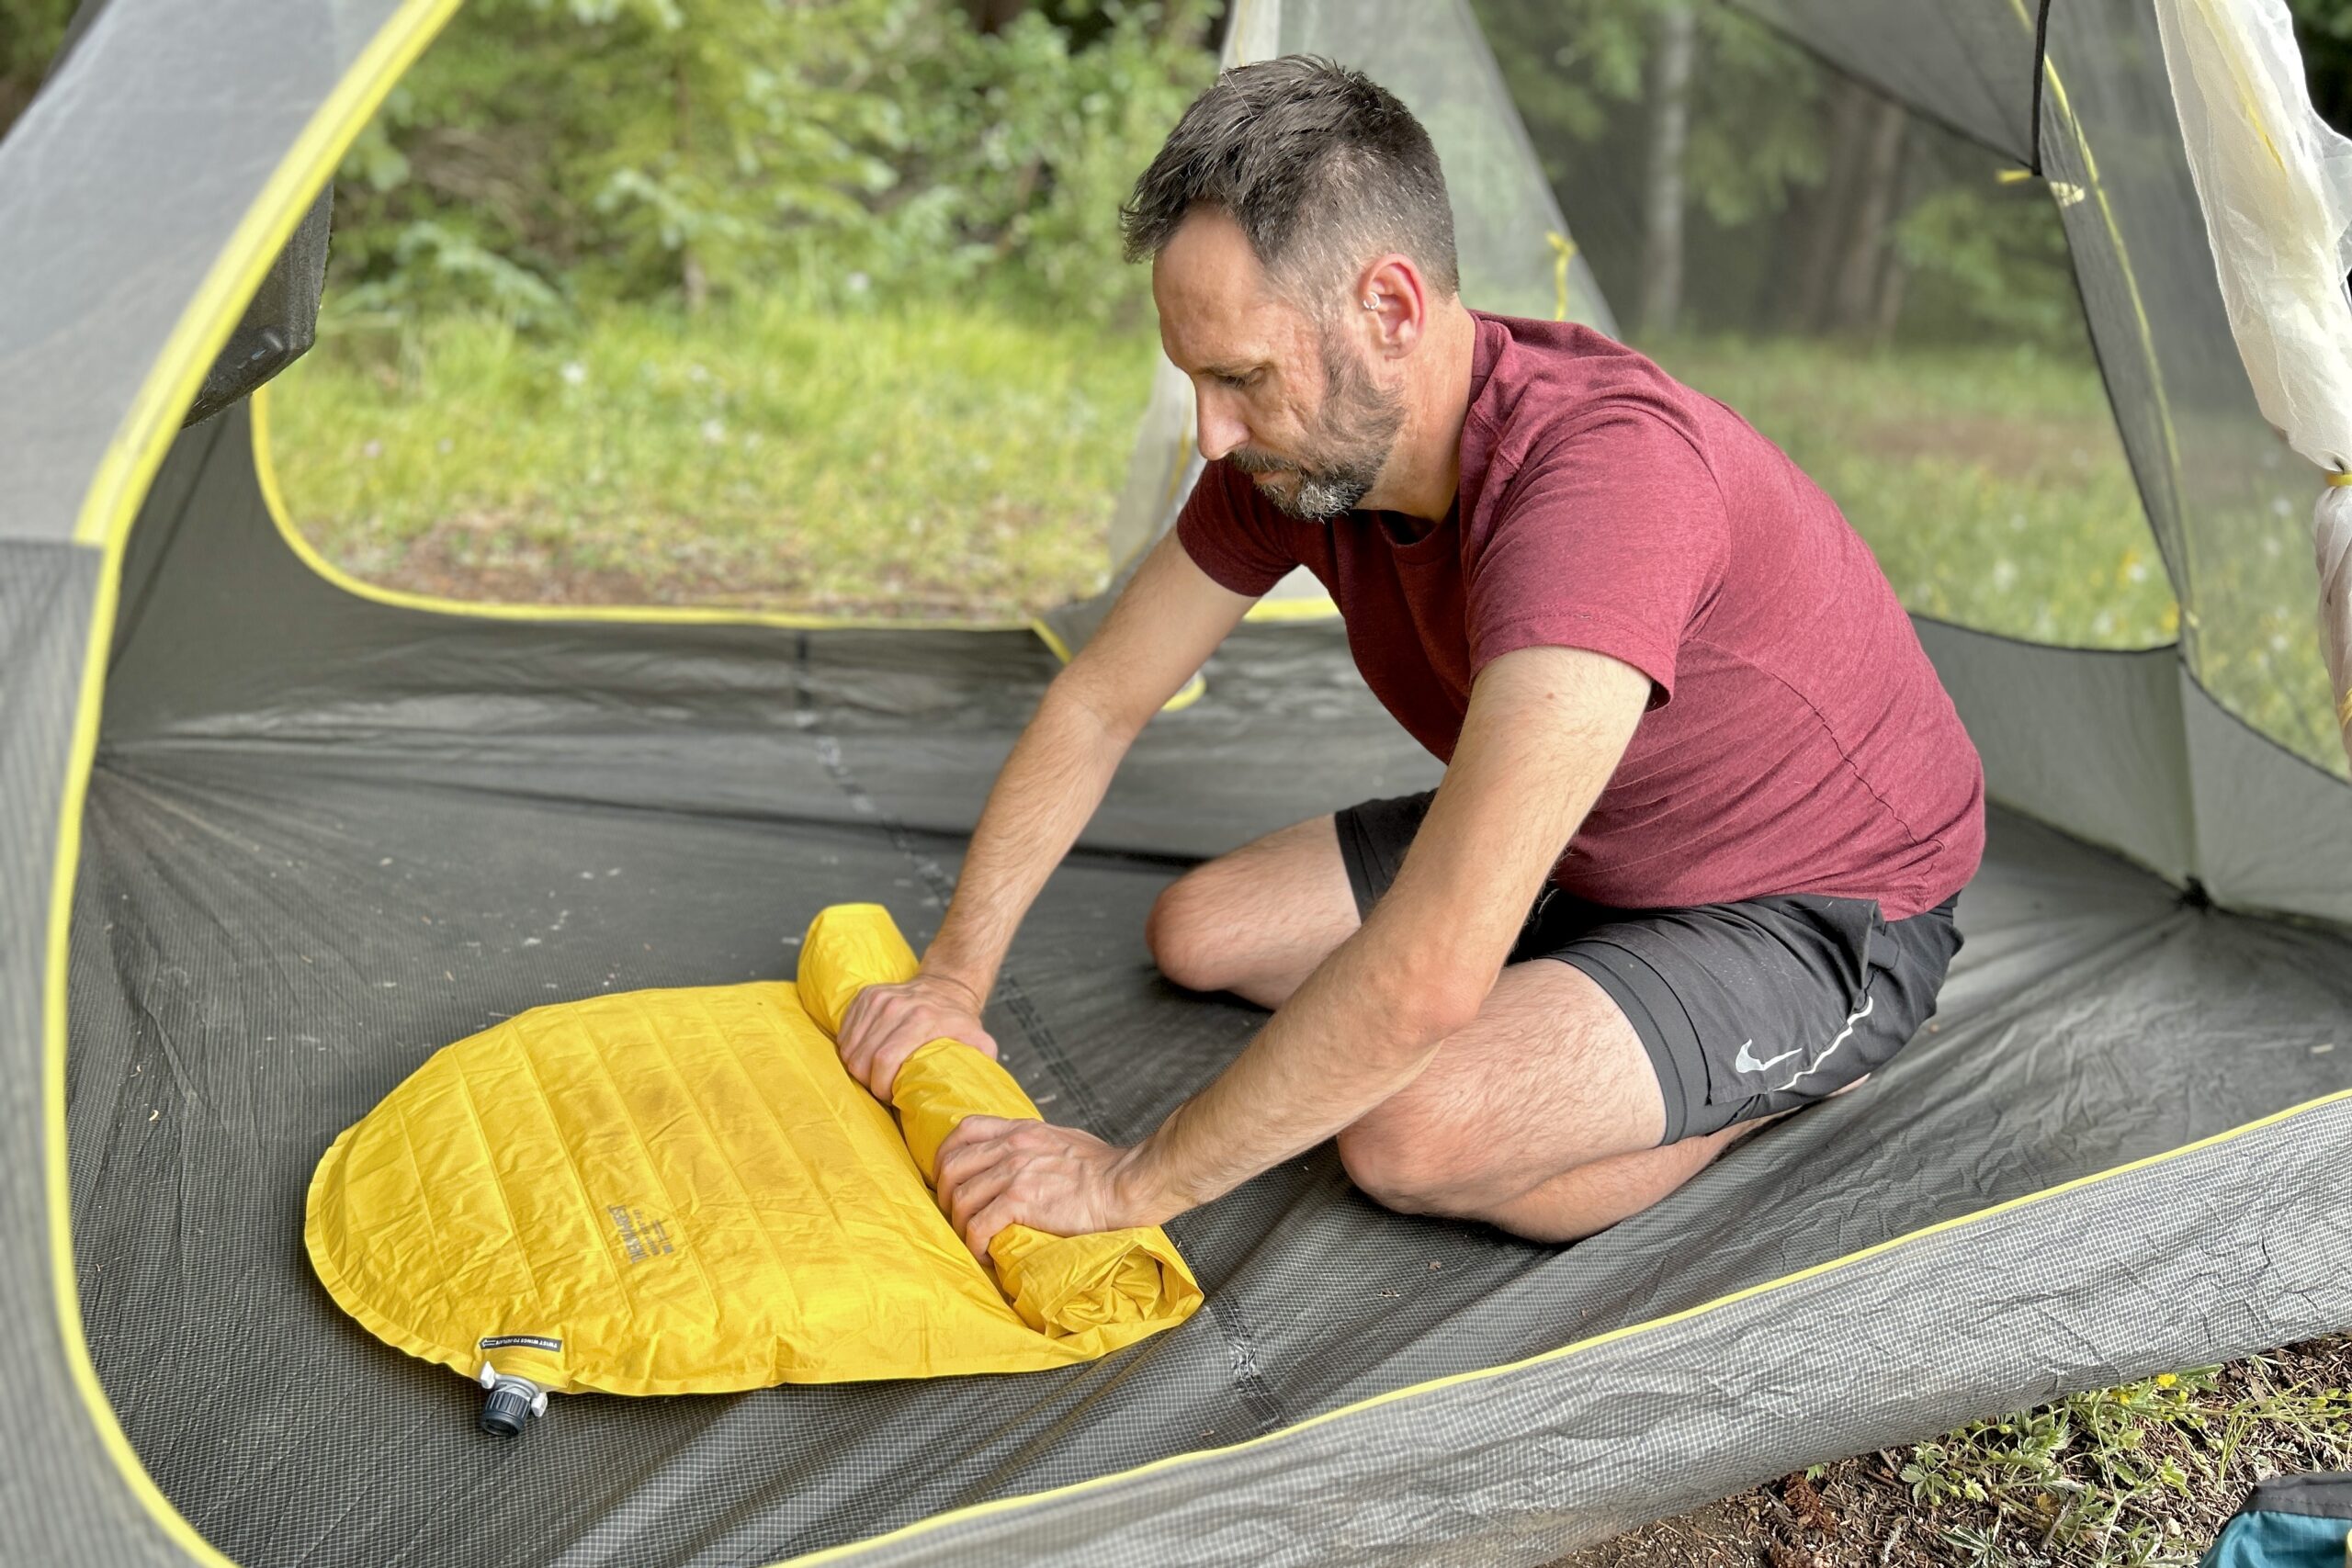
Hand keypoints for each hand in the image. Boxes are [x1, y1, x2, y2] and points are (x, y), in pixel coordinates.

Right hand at [836, 973, 997, 1097]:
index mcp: (921, 1020)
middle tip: (881, 1089)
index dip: (881, 1086)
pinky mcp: (866, 995)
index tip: (890, 1096)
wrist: (946, 986)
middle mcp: (896, 1006)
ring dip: (857, 1067)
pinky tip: (867, 1056)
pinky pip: (844, 1033)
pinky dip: (851, 1049)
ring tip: (874, 1074)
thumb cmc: (958, 1021)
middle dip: (867, 1081)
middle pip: (862, 1058)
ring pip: (849, 1047)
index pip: (885, 1060)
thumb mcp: (978, 1040)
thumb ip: (980, 1062)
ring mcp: (879, 999)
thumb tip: (978, 1092)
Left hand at [933, 1116, 1168, 1263]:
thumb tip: (1022, 1161)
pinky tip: (985, 1254)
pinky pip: (978, 1226)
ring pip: (960, 1199)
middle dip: (943, 1195)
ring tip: (973, 1241)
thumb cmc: (1103, 1169)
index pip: (964, 1131)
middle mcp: (1012, 1147)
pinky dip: (974, 1244)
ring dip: (959, 1226)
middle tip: (954, 1217)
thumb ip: (1034, 1145)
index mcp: (1021, 1131)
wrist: (1126, 1184)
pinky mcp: (1020, 1201)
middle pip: (952, 1166)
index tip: (947, 1179)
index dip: (946, 1156)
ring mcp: (1014, 1173)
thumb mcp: (1061, 1140)